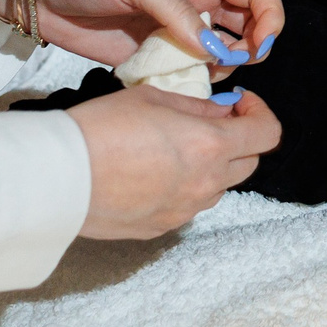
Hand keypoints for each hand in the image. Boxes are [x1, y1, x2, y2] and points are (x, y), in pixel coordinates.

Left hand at [8, 0, 284, 66]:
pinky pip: (183, 76)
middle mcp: (193, 5)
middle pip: (246, 28)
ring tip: (199, 77)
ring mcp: (172, 34)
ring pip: (219, 57)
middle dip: (251, 50)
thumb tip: (212, 47)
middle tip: (230, 66)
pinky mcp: (149, 58)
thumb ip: (176, 10)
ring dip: (220, 72)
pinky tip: (174, 88)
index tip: (260, 43)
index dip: (270, 16)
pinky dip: (189, 86)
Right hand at [71, 85, 282, 238]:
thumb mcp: (151, 98)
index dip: (260, 114)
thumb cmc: (101, 127)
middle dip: (238, 139)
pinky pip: (189, 205)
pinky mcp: (162, 228)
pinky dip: (185, 188)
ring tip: (175, 148)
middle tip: (209, 122)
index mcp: (210, 145)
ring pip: (219, 187)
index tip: (239, 104)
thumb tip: (223, 111)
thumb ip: (197, 106)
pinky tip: (152, 172)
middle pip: (249, 164)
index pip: (268, 134)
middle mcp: (206, 183)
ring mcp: (186, 210)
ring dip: (212, 166)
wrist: (58, 176)